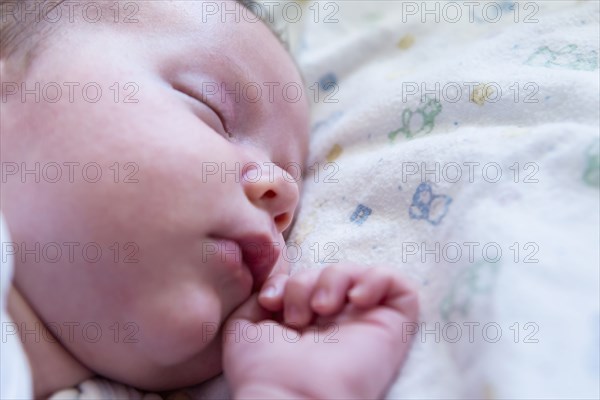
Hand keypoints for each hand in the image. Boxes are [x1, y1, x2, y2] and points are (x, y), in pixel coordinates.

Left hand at [222, 264, 418, 398]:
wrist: (290, 396)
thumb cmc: (264, 371)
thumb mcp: (244, 328)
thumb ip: (258, 301)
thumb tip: (275, 289)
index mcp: (309, 325)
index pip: (308, 281)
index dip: (288, 280)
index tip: (271, 301)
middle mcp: (339, 323)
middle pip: (330, 273)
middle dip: (306, 281)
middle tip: (297, 316)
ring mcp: (367, 323)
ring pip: (361, 273)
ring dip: (335, 278)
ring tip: (322, 308)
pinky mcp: (394, 327)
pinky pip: (399, 285)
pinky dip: (377, 278)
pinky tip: (356, 298)